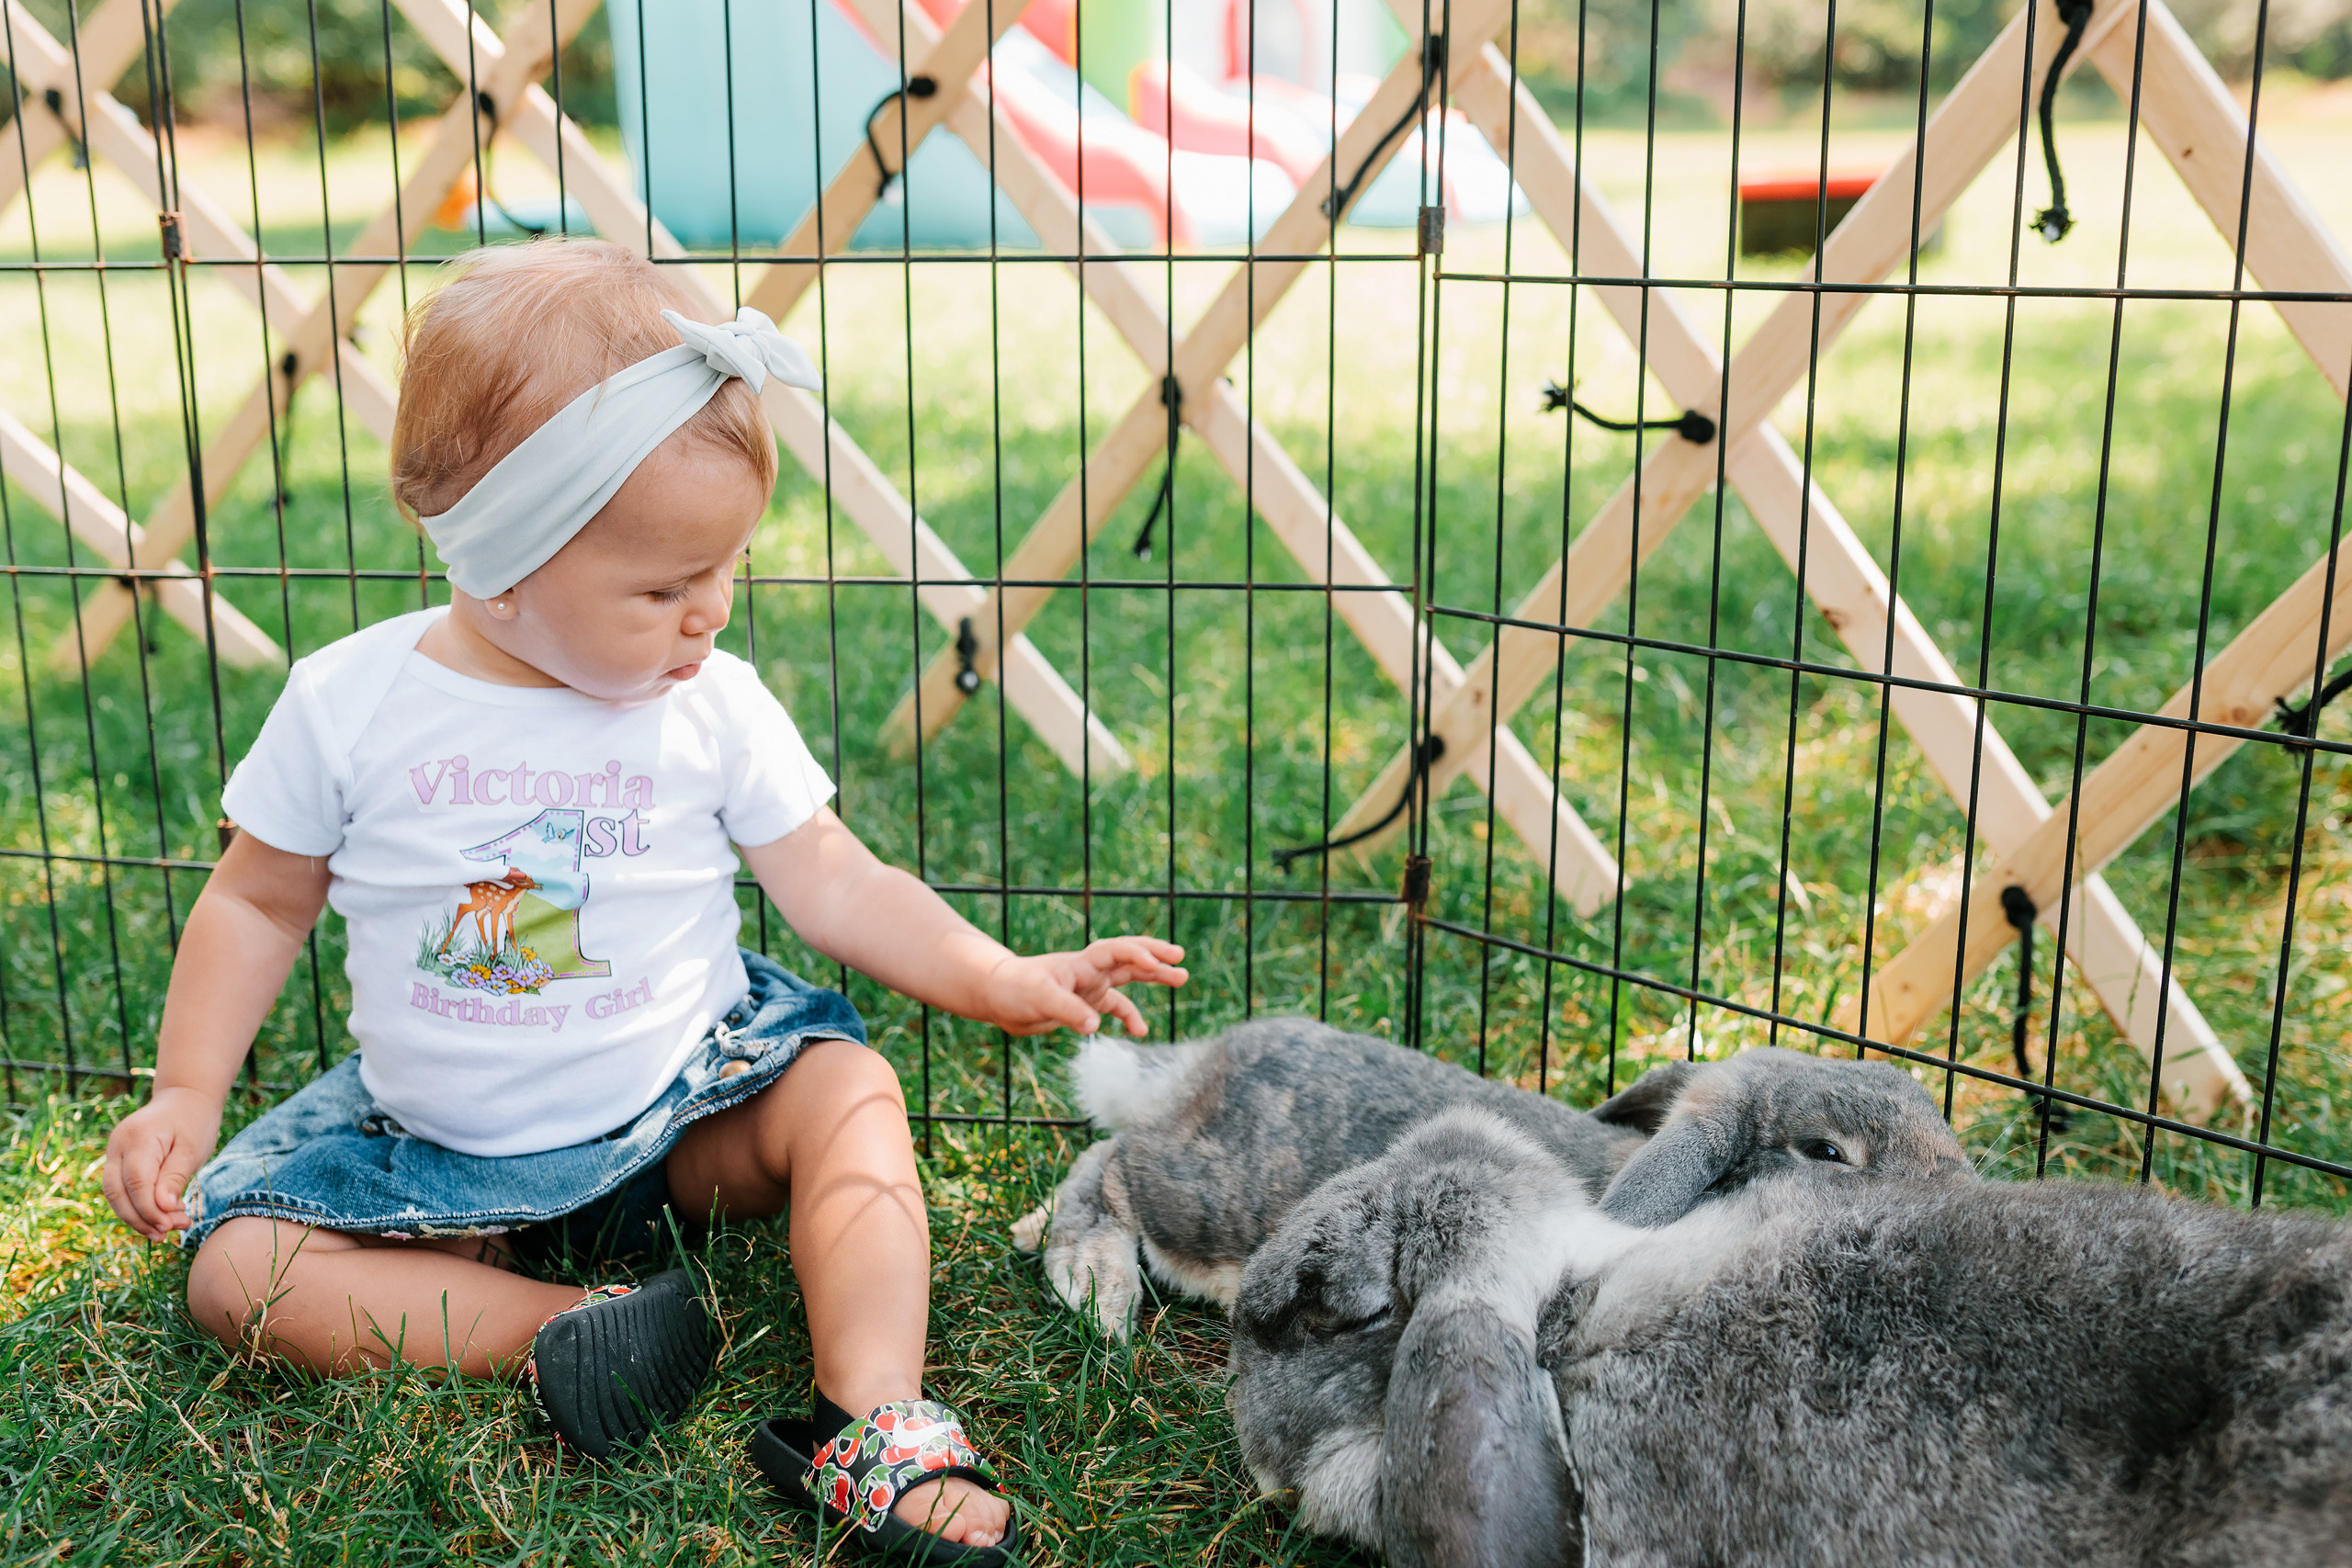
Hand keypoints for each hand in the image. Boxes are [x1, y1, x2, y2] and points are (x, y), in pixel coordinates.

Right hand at [103, 1086, 223, 1240]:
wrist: (186, 1097)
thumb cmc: (194, 1121)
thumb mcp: (193, 1149)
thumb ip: (175, 1178)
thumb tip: (162, 1210)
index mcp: (137, 1138)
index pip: (136, 1184)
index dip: (150, 1210)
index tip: (170, 1227)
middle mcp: (118, 1145)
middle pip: (117, 1193)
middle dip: (140, 1219)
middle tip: (168, 1234)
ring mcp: (114, 1152)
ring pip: (114, 1194)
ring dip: (138, 1217)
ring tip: (167, 1229)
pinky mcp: (118, 1160)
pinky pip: (121, 1189)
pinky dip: (137, 1206)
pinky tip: (159, 1217)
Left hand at [978, 937, 1187, 1037]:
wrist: (997, 996)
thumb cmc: (1015, 988)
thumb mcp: (1040, 998)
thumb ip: (1068, 1011)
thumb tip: (1094, 1026)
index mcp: (1081, 963)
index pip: (1115, 951)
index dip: (1137, 954)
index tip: (1156, 964)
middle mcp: (1090, 971)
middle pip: (1129, 957)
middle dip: (1155, 955)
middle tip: (1180, 959)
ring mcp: (1090, 987)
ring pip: (1128, 978)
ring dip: (1153, 978)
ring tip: (1180, 978)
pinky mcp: (1086, 1005)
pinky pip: (1115, 1006)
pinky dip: (1129, 1016)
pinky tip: (1141, 1031)